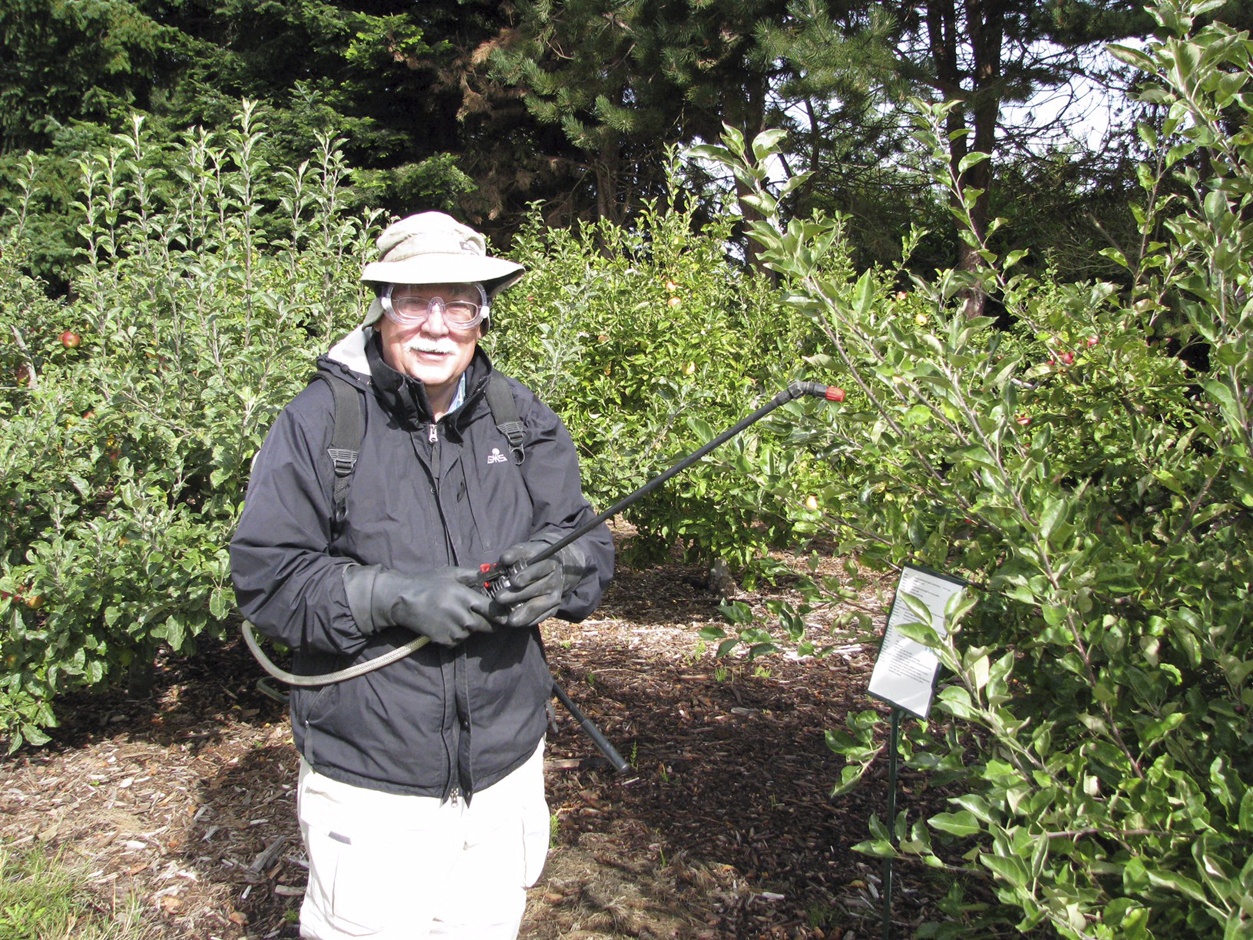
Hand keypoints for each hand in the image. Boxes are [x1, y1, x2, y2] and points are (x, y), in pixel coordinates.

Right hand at [343, 565, 496, 645]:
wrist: (402, 601)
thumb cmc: (427, 583)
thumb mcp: (450, 574)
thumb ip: (472, 575)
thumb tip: (491, 574)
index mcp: (465, 597)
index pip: (493, 610)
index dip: (502, 613)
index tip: (508, 614)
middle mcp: (462, 615)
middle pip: (487, 625)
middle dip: (490, 623)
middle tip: (487, 617)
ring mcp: (453, 630)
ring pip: (471, 633)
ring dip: (470, 627)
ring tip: (457, 616)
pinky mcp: (444, 640)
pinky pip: (458, 640)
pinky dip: (457, 634)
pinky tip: (447, 623)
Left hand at [490, 538, 588, 627]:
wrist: (557, 568)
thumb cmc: (536, 558)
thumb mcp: (528, 550)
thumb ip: (515, 553)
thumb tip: (504, 559)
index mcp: (550, 564)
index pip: (539, 570)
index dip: (526, 575)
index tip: (513, 580)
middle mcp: (555, 582)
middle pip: (535, 590)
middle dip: (516, 595)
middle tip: (499, 598)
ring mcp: (555, 598)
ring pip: (538, 607)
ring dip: (522, 614)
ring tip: (508, 620)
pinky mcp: (552, 609)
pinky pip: (539, 618)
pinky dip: (526, 621)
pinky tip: (513, 622)